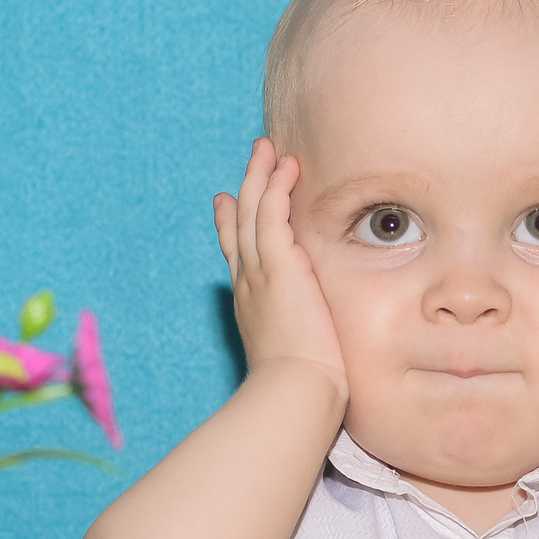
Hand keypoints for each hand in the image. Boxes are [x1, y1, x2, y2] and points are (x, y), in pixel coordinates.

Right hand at [215, 140, 348, 406]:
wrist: (294, 390)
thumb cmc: (302, 385)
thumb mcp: (296, 352)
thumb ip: (300, 334)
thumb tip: (312, 342)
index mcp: (252, 303)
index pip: (239, 254)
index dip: (231, 225)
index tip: (225, 203)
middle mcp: (248, 283)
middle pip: (239, 224)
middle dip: (245, 188)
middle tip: (253, 160)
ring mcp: (260, 272)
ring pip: (251, 211)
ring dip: (259, 176)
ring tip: (268, 148)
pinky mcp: (279, 265)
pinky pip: (270, 214)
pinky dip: (275, 187)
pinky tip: (285, 166)